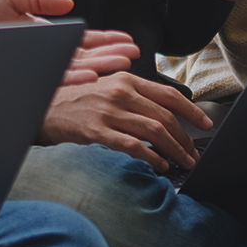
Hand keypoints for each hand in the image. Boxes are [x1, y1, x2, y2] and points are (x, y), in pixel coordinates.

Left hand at [0, 0, 137, 85]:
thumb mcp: (6, 0)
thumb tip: (69, 4)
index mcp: (42, 40)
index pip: (81, 42)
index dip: (105, 41)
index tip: (127, 42)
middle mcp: (41, 59)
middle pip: (83, 58)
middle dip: (110, 56)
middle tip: (134, 54)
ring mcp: (33, 72)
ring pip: (72, 72)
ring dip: (99, 68)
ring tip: (122, 64)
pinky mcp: (23, 81)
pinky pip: (52, 81)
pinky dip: (72, 78)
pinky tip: (91, 76)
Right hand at [40, 73, 214, 171]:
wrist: (41, 108)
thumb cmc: (75, 101)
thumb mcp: (106, 88)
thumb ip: (133, 96)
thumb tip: (162, 112)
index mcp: (126, 80)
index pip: (169, 95)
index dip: (192, 112)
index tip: (204, 124)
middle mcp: (120, 93)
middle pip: (165, 117)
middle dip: (185, 139)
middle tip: (193, 153)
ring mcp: (108, 112)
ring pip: (154, 132)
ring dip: (174, 151)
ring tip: (182, 163)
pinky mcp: (97, 131)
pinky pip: (133, 146)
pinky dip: (151, 158)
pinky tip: (159, 166)